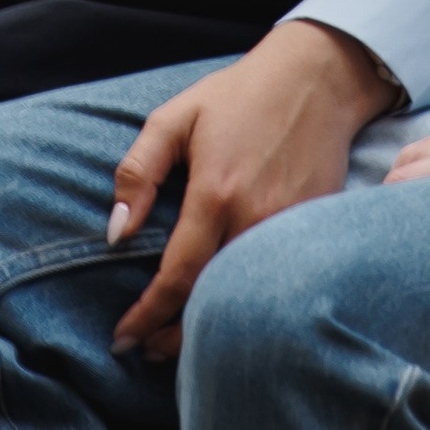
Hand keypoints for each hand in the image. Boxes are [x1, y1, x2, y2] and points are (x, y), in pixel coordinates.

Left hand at [105, 21, 396, 360]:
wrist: (315, 79)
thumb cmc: (238, 95)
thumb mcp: (175, 117)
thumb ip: (138, 171)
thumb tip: (115, 233)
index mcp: (216, 192)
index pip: (176, 276)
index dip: (147, 315)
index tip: (122, 338)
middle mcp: (255, 218)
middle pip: (212, 301)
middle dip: (173, 337)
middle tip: (144, 350)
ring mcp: (290, 229)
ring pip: (244, 301)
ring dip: (209, 329)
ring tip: (174, 344)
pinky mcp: (314, 230)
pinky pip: (276, 283)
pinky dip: (248, 307)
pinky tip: (225, 314)